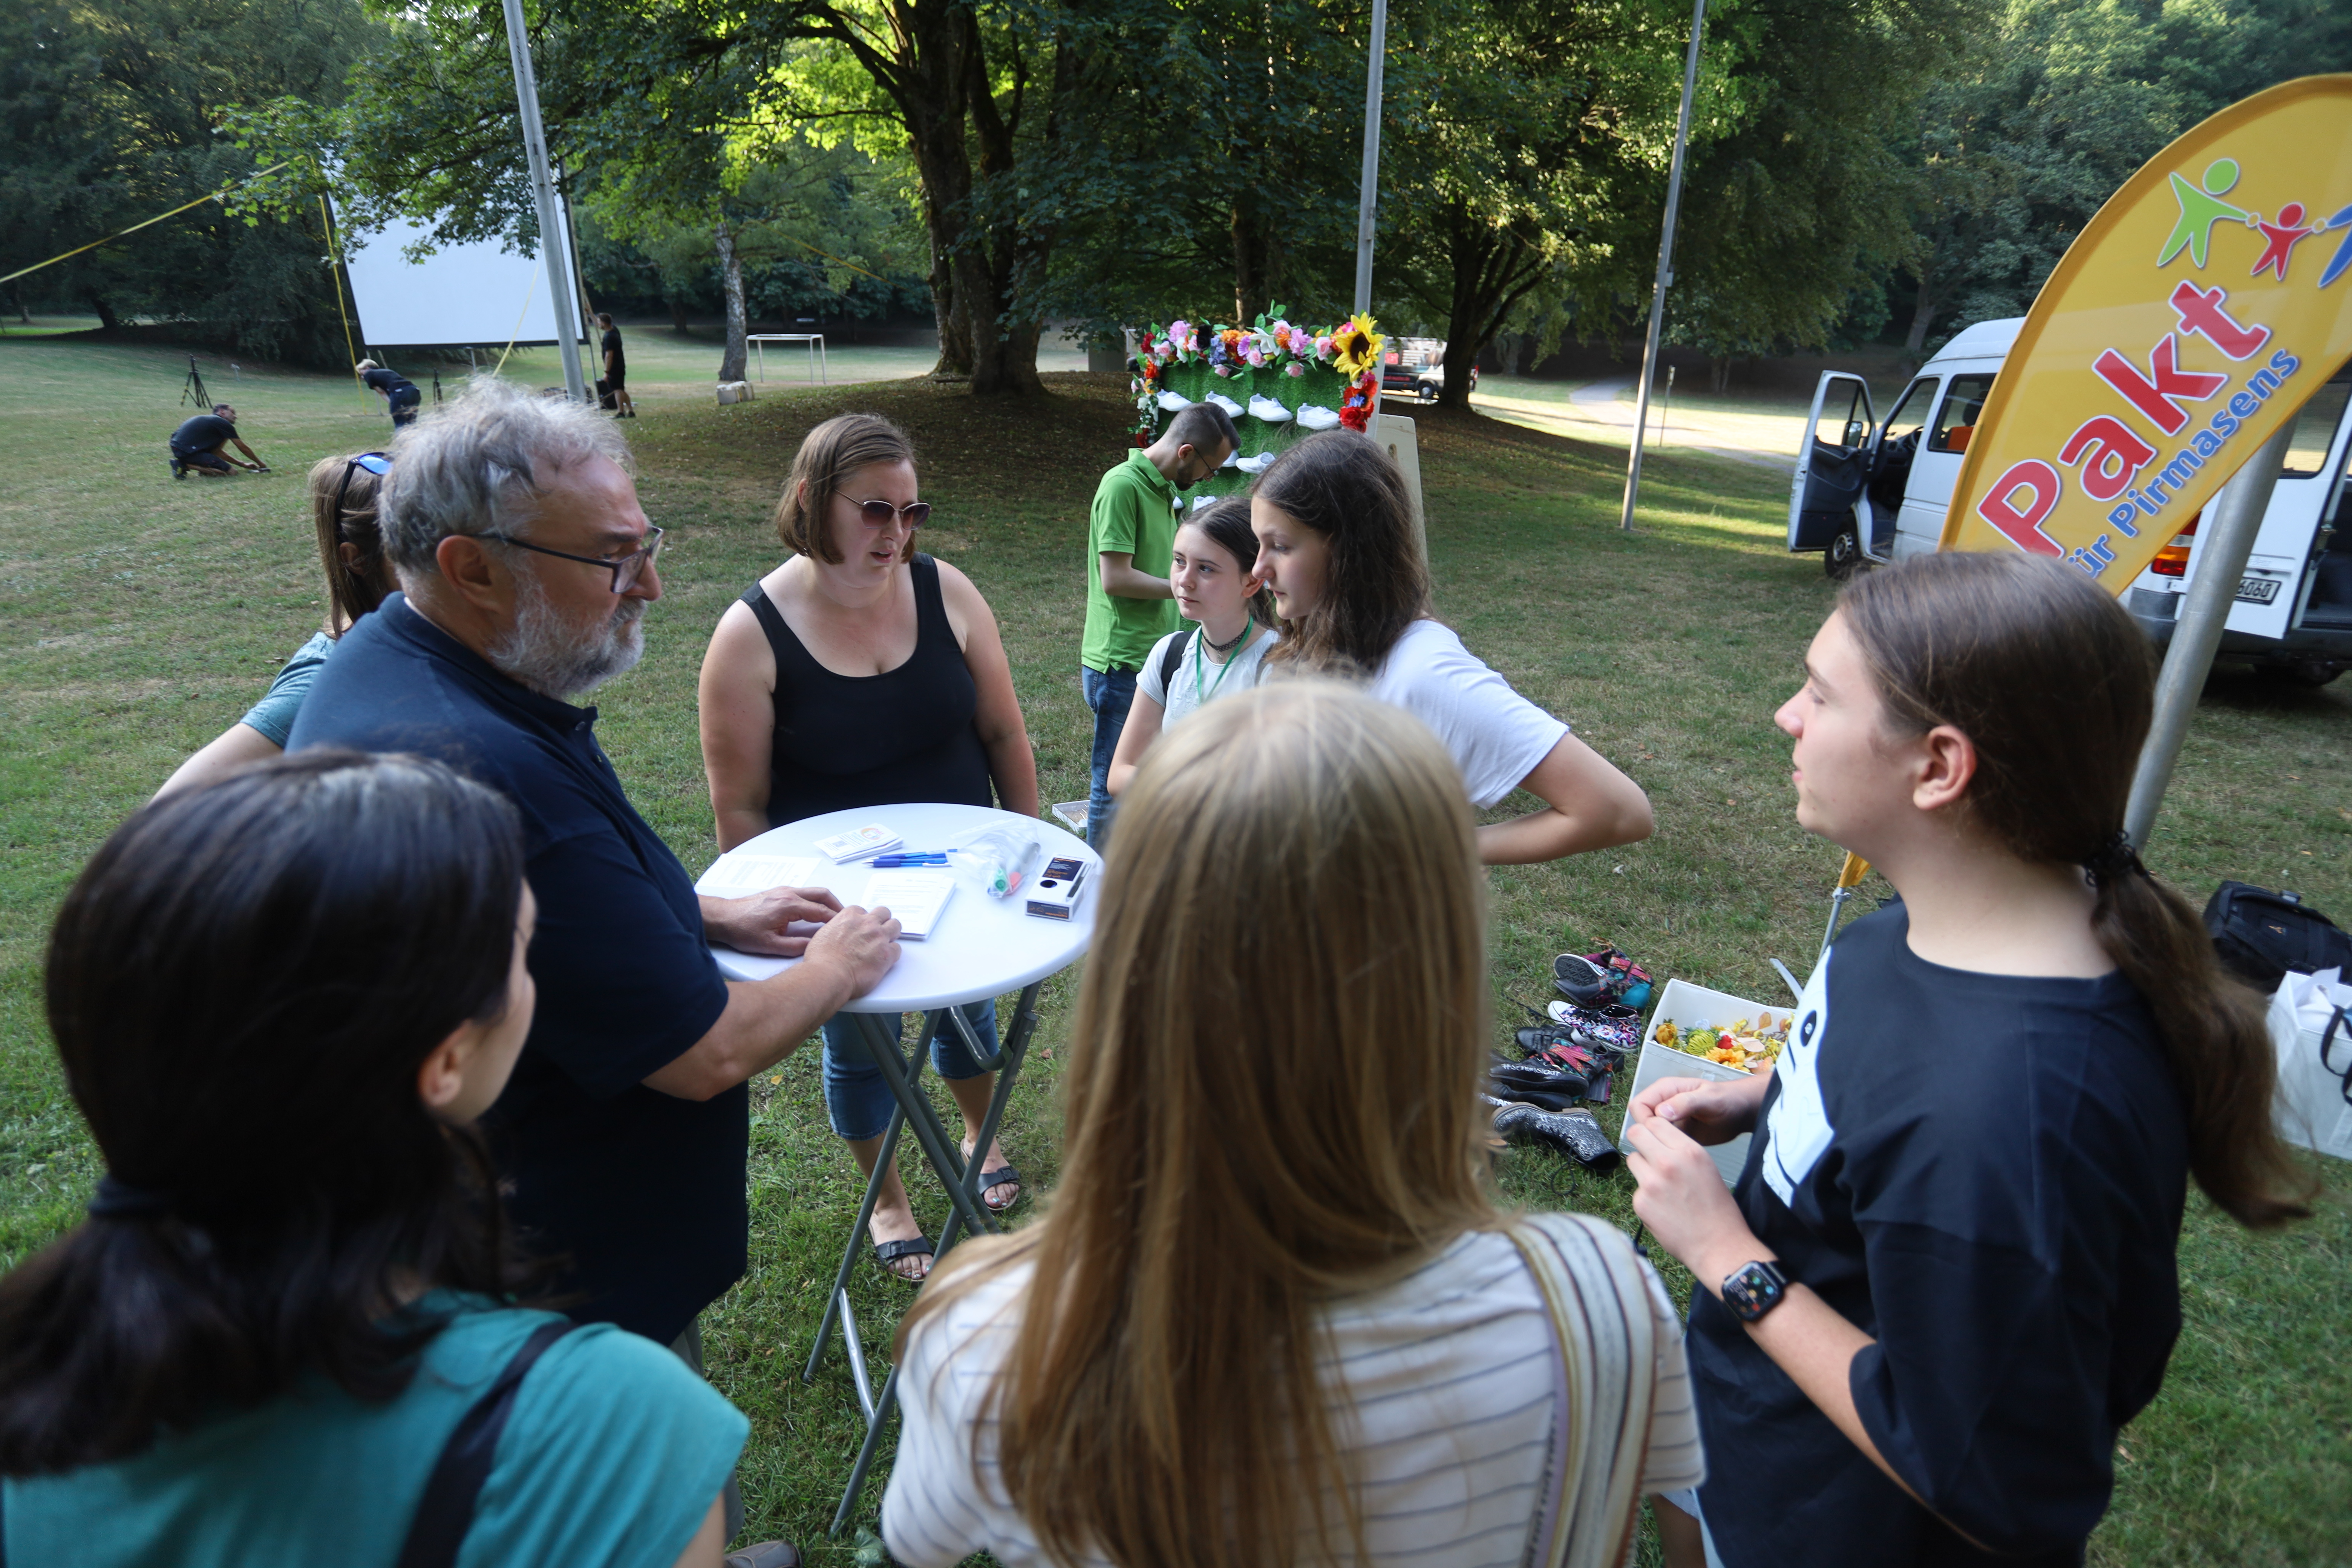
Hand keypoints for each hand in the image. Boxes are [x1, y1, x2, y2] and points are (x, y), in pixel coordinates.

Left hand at [707, 884, 842, 956]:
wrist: (723, 918)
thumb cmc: (743, 931)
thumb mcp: (770, 946)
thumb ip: (796, 946)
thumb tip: (816, 946)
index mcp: (790, 905)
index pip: (821, 911)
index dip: (836, 921)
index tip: (846, 929)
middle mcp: (789, 893)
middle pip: (823, 894)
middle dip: (838, 906)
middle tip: (847, 919)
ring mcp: (784, 890)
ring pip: (814, 891)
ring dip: (827, 902)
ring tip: (834, 917)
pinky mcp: (779, 892)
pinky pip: (805, 893)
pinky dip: (816, 900)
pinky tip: (816, 912)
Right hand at [799, 903, 900, 996]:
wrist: (828, 974)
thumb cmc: (821, 959)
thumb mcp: (824, 934)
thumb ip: (836, 928)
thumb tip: (839, 934)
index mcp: (850, 916)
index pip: (863, 911)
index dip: (863, 921)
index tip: (862, 928)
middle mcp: (867, 923)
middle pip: (883, 913)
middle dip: (882, 921)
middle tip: (878, 932)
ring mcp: (879, 937)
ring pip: (895, 926)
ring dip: (892, 933)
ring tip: (885, 943)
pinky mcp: (887, 954)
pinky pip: (897, 949)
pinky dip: (892, 954)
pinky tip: (884, 960)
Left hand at [1624, 1109, 1760, 1289]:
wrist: (1718, 1245)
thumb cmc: (1717, 1209)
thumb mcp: (1706, 1167)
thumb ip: (1680, 1150)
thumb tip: (1656, 1140)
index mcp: (1688, 1150)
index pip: (1656, 1122)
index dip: (1654, 1130)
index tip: (1656, 1139)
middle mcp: (1668, 1162)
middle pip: (1636, 1133)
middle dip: (1641, 1142)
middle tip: (1649, 1155)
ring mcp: (1651, 1182)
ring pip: (1632, 1160)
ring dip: (1642, 1168)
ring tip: (1661, 1185)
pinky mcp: (1641, 1202)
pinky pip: (1636, 1189)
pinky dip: (1645, 1196)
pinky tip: (1663, 1208)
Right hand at [1629, 1072, 1768, 1146]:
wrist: (1741, 1113)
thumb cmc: (1727, 1100)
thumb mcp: (1708, 1099)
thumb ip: (1685, 1103)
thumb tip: (1661, 1112)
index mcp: (1665, 1090)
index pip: (1639, 1105)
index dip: (1645, 1120)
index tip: (1661, 1132)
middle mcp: (1663, 1104)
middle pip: (1641, 1120)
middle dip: (1650, 1134)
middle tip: (1670, 1144)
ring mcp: (1669, 1120)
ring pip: (1650, 1134)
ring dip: (1658, 1144)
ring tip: (1676, 1151)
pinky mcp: (1676, 1134)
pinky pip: (1662, 1143)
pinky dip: (1667, 1150)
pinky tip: (1680, 1155)